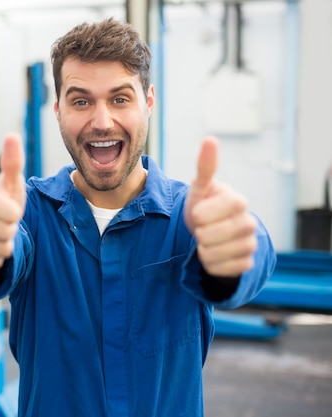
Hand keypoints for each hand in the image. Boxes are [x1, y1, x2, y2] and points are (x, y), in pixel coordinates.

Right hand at [0, 133, 26, 269]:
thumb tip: (12, 135)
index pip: (9, 212)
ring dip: (5, 245)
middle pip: (4, 232)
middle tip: (6, 224)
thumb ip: (13, 162)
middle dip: (12, 231)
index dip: (16, 213)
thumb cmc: (3, 202)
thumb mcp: (11, 184)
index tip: (11, 209)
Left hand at [184, 136, 257, 277]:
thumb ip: (205, 166)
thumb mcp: (200, 187)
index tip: (198, 212)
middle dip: (200, 233)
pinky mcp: (246, 263)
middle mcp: (249, 222)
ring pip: (217, 253)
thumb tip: (210, 139)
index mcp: (238, 201)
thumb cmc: (204, 205)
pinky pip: (222, 269)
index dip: (201, 214)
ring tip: (206, 240)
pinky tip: (212, 254)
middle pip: (214, 235)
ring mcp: (250, 244)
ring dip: (203, 249)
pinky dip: (210, 264)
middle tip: (202, 228)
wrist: (209, 231)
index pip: (214, 211)